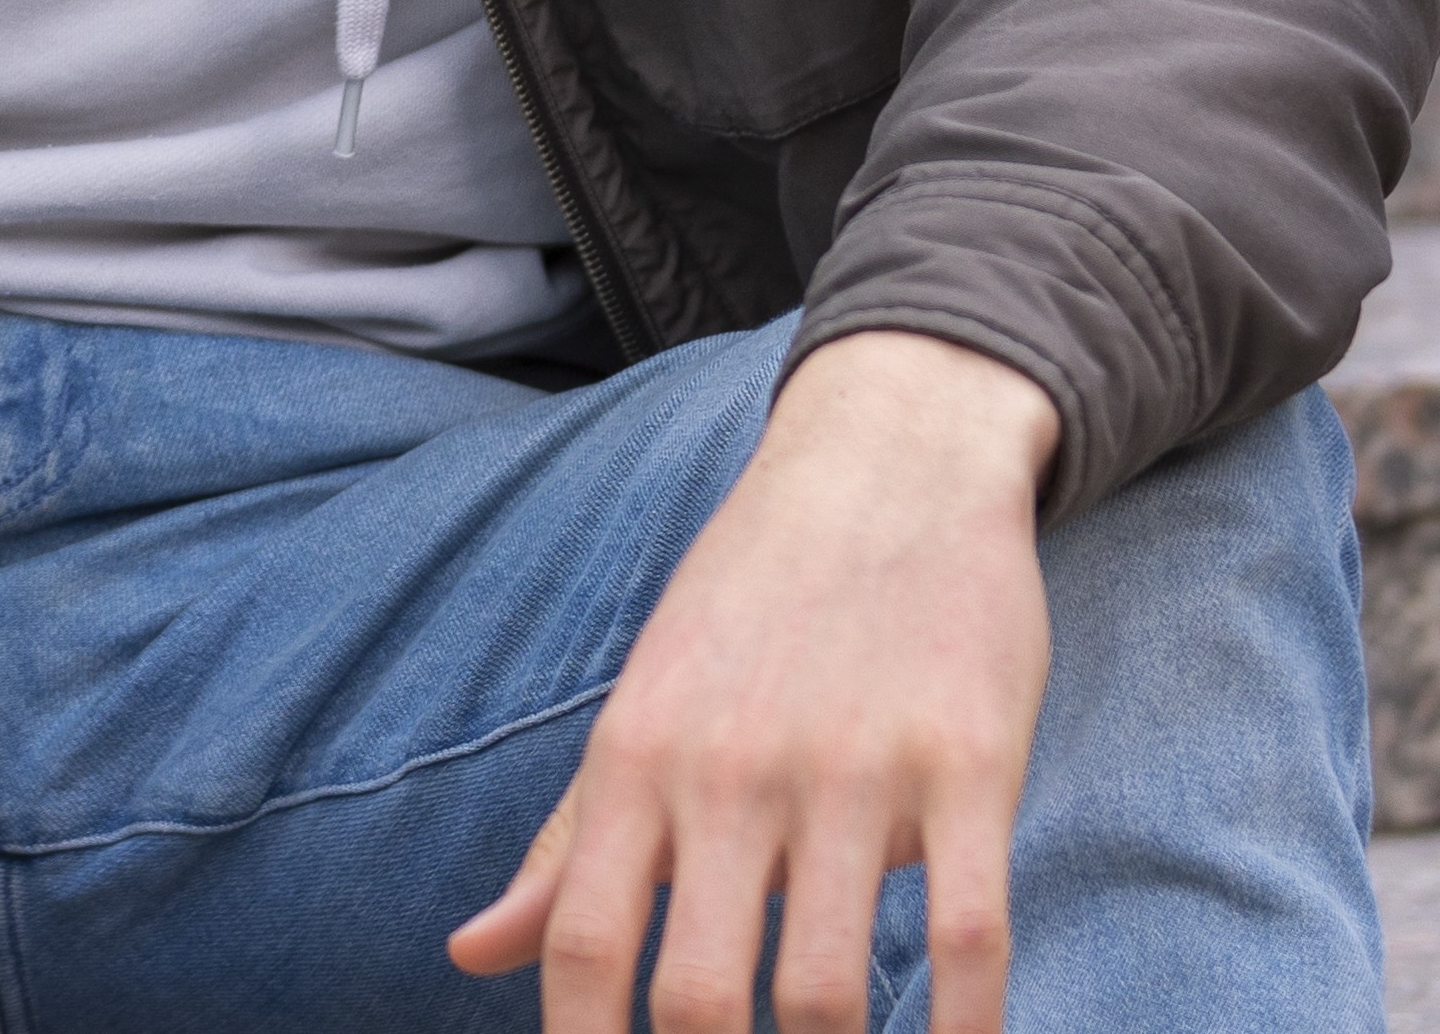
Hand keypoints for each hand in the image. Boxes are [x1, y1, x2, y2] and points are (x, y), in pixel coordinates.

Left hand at [449, 331, 1057, 1033]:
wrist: (887, 459)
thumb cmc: (750, 601)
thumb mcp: (641, 701)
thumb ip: (565, 841)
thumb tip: (469, 956)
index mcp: (640, 753)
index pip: (580, 945)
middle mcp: (733, 765)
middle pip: (697, 998)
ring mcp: (854, 766)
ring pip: (827, 992)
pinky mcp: (969, 761)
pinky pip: (970, 941)